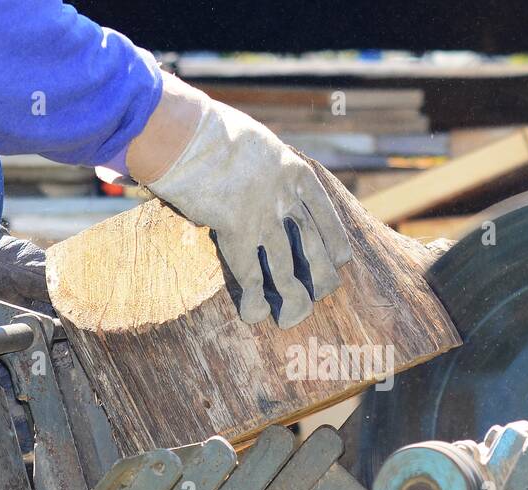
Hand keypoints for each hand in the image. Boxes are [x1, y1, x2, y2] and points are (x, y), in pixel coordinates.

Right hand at [108, 74, 351, 328]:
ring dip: (292, 300)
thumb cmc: (207, 131)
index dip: (335, 243)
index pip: (326, 215)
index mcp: (295, 172)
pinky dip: (254, 301)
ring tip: (291, 319)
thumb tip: (254, 178)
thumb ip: (262, 165)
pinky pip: (251, 276)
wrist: (186, 132)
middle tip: (321, 295)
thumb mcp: (252, 141)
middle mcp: (287, 197)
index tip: (340, 261)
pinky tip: (254, 316)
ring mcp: (264, 217)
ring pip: (289, 270)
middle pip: (315, 247)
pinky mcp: (237, 233)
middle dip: (321, 277)